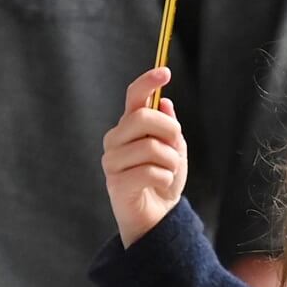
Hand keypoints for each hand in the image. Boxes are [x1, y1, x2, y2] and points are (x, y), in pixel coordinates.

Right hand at [101, 67, 187, 247]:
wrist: (156, 215)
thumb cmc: (163, 178)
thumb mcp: (173, 149)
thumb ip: (168, 126)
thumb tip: (165, 103)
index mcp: (129, 126)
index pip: (133, 97)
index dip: (147, 83)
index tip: (165, 72)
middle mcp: (115, 139)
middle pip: (143, 118)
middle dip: (169, 130)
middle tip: (175, 145)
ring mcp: (112, 161)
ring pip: (151, 147)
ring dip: (171, 161)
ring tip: (168, 171)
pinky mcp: (116, 183)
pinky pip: (151, 172)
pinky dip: (166, 178)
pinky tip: (161, 184)